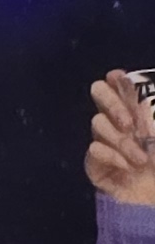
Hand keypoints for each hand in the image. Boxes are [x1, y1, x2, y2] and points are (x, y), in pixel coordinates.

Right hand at [94, 75, 154, 207]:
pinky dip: (112, 156)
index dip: (118, 80)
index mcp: (139, 113)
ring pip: (97, 123)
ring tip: (140, 157)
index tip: (119, 77)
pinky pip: (94, 149)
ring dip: (121, 139)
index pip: (123, 87)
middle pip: (99, 94)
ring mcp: (104, 141)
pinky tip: (128, 167)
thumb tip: (142, 101)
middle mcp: (118, 122)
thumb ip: (152, 120)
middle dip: (111, 103)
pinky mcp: (94, 163)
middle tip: (129, 122)